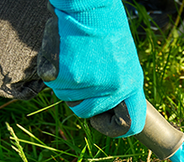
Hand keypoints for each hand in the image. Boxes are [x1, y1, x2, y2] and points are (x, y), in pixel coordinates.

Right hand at [38, 0, 146, 137]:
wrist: (89, 4)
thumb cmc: (105, 28)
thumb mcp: (122, 60)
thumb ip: (116, 86)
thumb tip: (105, 114)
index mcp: (131, 85)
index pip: (130, 124)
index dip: (114, 127)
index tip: (103, 120)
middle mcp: (113, 88)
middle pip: (85, 111)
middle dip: (79, 96)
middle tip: (81, 70)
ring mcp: (90, 83)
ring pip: (66, 97)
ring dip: (65, 81)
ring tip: (75, 55)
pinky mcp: (69, 75)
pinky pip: (53, 83)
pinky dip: (52, 69)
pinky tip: (63, 52)